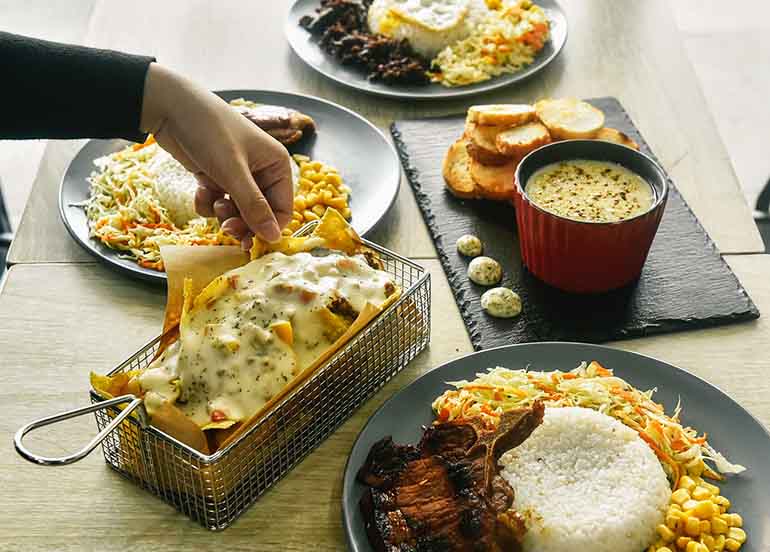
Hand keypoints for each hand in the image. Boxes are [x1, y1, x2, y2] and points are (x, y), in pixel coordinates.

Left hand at [140, 64, 291, 246]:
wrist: (168, 106)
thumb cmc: (209, 131)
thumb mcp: (233, 172)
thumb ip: (254, 207)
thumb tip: (275, 237)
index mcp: (277, 166)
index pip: (283, 210)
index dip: (268, 227)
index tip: (250, 241)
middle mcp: (262, 172)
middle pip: (260, 214)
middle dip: (242, 222)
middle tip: (226, 228)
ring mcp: (238, 175)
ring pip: (237, 211)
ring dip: (223, 213)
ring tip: (212, 200)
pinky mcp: (216, 177)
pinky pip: (218, 203)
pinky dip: (208, 202)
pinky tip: (200, 188)